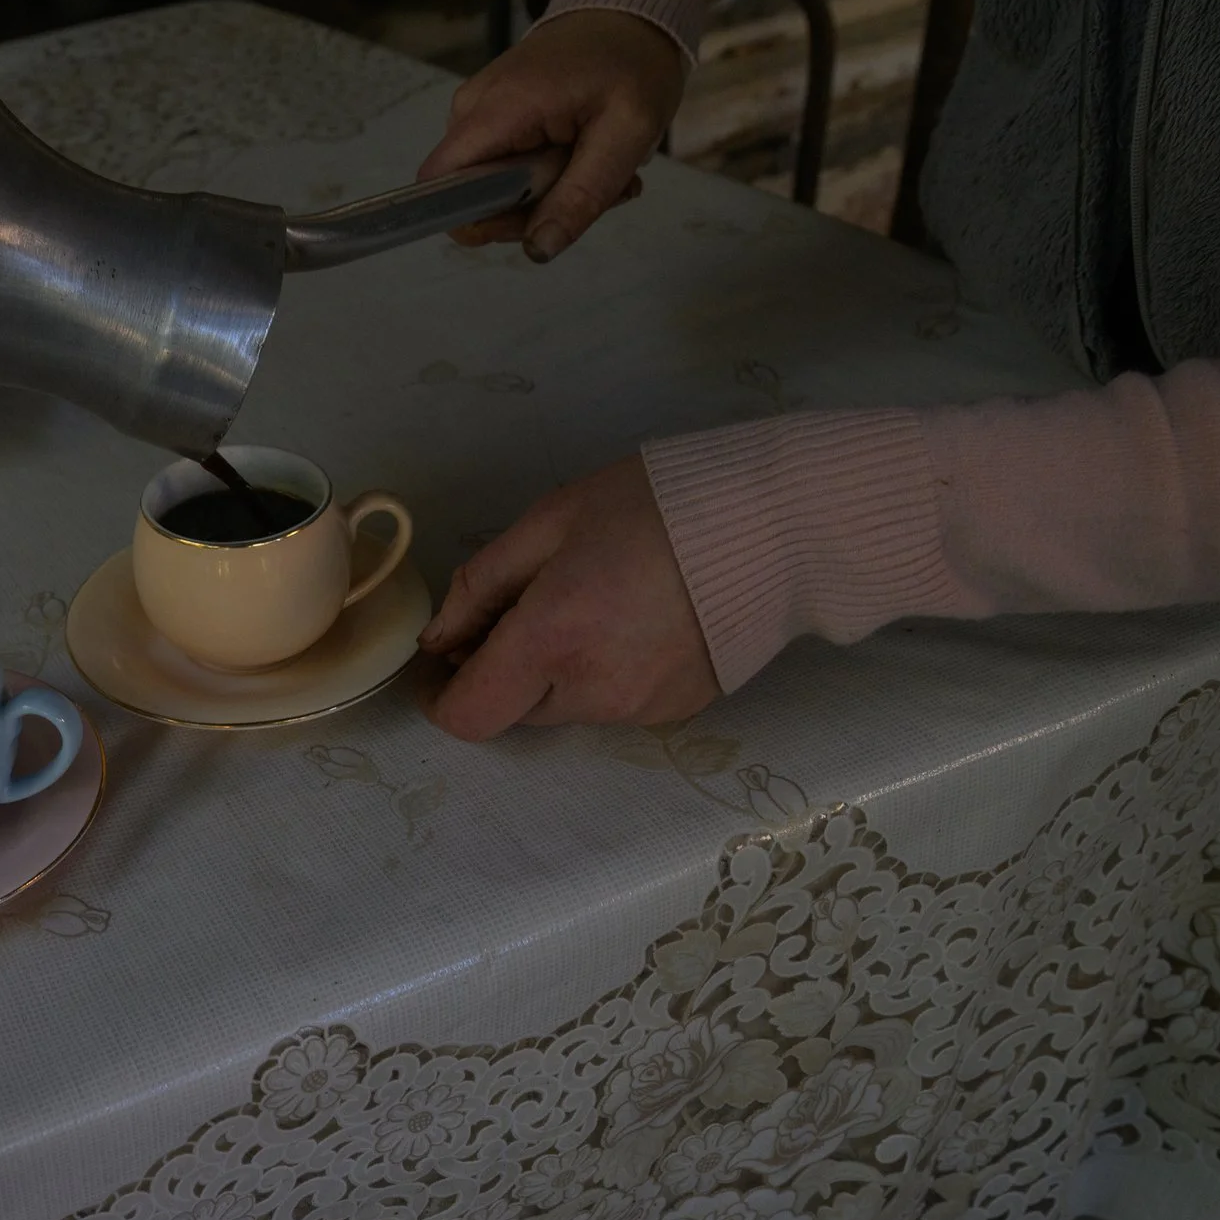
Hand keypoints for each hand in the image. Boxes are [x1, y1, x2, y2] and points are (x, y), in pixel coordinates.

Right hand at [419, 9, 685, 261]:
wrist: (632, 13)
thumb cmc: (633, 64)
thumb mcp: (626, 136)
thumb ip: (580, 197)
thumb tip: (538, 251)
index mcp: (499, 108)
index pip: (440, 184)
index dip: (475, 219)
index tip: (535, 219)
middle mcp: (472, 109)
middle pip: (471, 195)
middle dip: (533, 209)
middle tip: (597, 189)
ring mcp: (480, 111)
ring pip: (492, 188)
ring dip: (548, 194)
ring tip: (598, 165)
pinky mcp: (492, 115)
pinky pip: (502, 168)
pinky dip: (546, 175)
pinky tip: (583, 156)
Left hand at [421, 456, 720, 738]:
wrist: (780, 523)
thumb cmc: (657, 504)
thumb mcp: (552, 520)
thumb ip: (482, 584)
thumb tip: (439, 638)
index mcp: (552, 639)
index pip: (468, 715)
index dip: (441, 695)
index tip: (444, 657)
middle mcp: (592, 691)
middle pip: (514, 708)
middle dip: (502, 667)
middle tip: (523, 602)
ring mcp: (640, 710)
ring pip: (564, 707)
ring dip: (554, 669)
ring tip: (590, 600)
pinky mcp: (677, 712)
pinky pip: (613, 703)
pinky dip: (603, 672)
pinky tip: (633, 618)